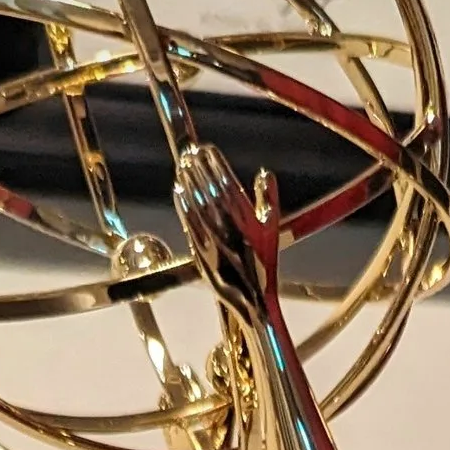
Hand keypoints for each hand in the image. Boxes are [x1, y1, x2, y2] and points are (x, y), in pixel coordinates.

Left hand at [173, 143, 279, 314]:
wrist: (250, 300)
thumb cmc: (262, 265)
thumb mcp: (271, 230)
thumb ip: (268, 199)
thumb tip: (265, 173)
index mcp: (248, 220)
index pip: (228, 183)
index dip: (217, 163)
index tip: (208, 149)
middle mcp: (230, 227)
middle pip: (210, 190)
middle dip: (200, 169)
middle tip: (191, 153)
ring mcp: (213, 239)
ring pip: (197, 204)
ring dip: (189, 182)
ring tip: (183, 167)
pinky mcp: (200, 251)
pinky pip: (189, 222)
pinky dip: (182, 204)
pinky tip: (177, 191)